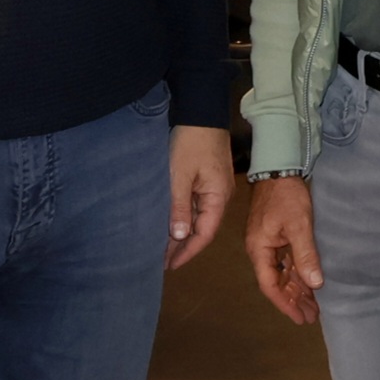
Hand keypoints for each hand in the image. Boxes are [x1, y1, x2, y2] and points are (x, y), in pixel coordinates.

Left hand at [167, 127, 233, 269]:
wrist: (201, 113)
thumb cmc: (191, 142)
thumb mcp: (180, 175)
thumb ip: (179, 207)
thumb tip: (180, 237)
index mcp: (218, 197)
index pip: (205, 234)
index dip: (188, 252)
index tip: (170, 265)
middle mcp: (220, 197)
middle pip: (203, 229)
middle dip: (183, 246)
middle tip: (160, 261)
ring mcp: (214, 189)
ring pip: (199, 218)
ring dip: (182, 233)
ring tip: (161, 247)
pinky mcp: (207, 181)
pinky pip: (196, 206)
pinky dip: (183, 217)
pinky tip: (169, 223)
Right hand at [244, 176, 322, 324]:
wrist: (280, 169)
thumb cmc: (286, 196)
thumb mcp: (298, 225)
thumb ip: (305, 255)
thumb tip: (315, 284)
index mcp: (259, 250)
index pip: (270, 285)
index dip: (285, 303)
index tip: (300, 318)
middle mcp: (261, 250)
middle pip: (277, 282)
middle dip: (294, 300)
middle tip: (312, 317)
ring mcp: (269, 243)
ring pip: (283, 273)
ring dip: (298, 289)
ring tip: (314, 306)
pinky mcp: (279, 236)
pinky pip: (288, 261)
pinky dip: (298, 273)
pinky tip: (310, 283)